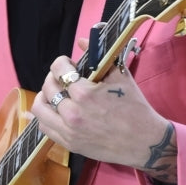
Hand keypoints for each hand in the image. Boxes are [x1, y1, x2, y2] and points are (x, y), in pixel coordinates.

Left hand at [30, 56, 176, 184]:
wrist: (145, 141)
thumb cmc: (135, 107)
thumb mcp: (121, 76)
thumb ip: (98, 57)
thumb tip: (82, 41)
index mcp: (84, 93)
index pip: (59, 69)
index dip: (62, 62)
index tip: (68, 64)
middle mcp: (72, 113)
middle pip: (48, 87)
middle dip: (54, 77)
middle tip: (63, 77)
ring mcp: (69, 130)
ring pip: (40, 109)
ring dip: (45, 96)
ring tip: (54, 93)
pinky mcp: (70, 144)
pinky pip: (45, 128)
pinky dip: (46, 116)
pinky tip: (55, 110)